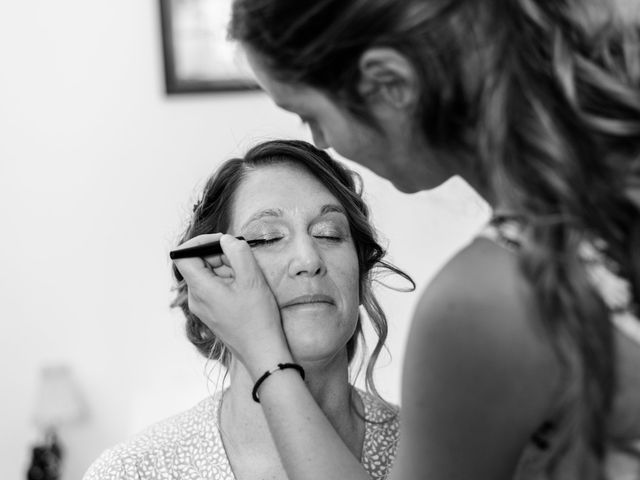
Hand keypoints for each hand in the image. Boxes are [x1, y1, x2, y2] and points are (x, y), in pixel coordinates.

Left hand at [172, 234, 291, 377]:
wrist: (262, 352)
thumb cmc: (258, 320)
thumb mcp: (252, 279)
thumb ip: (238, 253)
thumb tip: (226, 240)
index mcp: (200, 289)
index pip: (183, 255)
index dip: (199, 242)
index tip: (222, 241)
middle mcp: (196, 298)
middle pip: (199, 264)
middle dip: (221, 256)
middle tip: (244, 263)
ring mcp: (203, 307)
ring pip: (209, 275)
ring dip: (228, 269)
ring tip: (248, 281)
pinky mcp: (212, 312)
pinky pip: (215, 288)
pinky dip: (229, 282)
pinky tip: (246, 291)